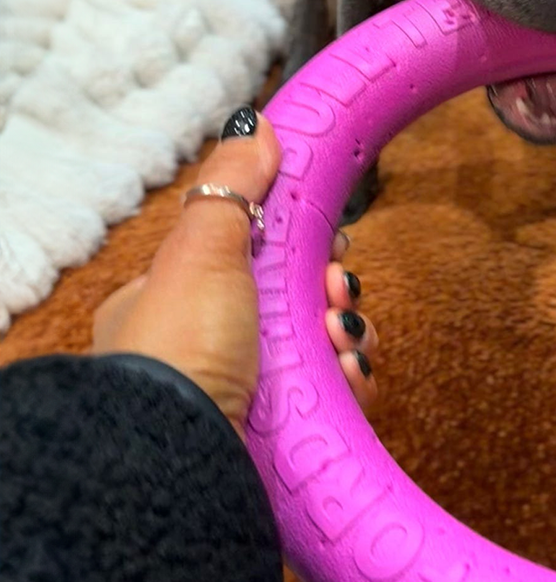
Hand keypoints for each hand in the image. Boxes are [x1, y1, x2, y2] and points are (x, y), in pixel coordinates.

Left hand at [92, 107, 378, 434]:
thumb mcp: (201, 250)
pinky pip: (333, 397)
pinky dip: (349, 383)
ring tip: (343, 341)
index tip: (332, 247)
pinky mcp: (283, 433)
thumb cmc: (180, 350)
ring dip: (346, 336)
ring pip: (321, 350)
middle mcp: (211, 348)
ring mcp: (247, 393)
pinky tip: (348, 377)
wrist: (185, 459)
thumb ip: (232, 186)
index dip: (302, 248)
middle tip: (338, 296)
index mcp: (179, 300)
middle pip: (297, 303)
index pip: (255, 257)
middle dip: (331, 295)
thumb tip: (257, 122)